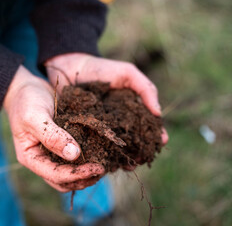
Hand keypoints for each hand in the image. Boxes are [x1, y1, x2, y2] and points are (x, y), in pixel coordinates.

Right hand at [3, 65, 104, 191]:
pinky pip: (75, 159)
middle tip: (102, 169)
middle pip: (63, 181)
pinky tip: (100, 154)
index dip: (77, 175)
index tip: (97, 168)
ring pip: (70, 174)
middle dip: (83, 179)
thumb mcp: (35, 116)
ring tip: (104, 165)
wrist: (27, 87)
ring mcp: (51, 154)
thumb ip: (52, 136)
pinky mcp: (62, 145)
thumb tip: (74, 155)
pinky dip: (86, 161)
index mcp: (31, 157)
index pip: (55, 175)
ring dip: (86, 174)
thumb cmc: (27, 100)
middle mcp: (41, 160)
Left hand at [45, 53, 168, 168]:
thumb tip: (159, 113)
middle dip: (140, 152)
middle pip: (133, 142)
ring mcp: (101, 129)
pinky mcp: (84, 132)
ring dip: (122, 158)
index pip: (147, 126)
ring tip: (126, 165)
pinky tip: (106, 162)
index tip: (161, 142)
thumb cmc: (100, 68)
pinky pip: (95, 147)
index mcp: (130, 110)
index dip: (155, 135)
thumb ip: (145, 88)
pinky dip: (101, 156)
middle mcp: (117, 122)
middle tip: (141, 159)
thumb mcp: (127, 73)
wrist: (70, 67)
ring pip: (115, 148)